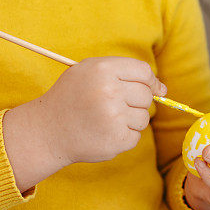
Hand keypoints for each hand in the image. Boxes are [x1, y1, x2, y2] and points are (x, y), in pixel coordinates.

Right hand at [33, 56, 164, 163]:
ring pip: (143, 117)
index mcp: (103, 70)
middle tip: (113, 106)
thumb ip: (124, 72)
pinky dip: (123, 137)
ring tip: (106, 120)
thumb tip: (162, 89)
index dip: (150, 81)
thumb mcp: (89, 71)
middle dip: (136, 102)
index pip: (144, 71)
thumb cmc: (71, 98)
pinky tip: (103, 133)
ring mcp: (113, 117)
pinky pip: (135, 136)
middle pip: (146, 95)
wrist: (48, 131)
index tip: (150, 89)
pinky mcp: (116, 139)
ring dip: (130, 121)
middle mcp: (109, 92)